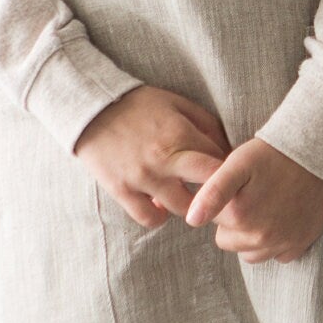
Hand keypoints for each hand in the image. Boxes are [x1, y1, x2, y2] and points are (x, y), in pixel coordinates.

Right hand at [74, 86, 228, 229]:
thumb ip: (206, 123)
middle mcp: (165, 159)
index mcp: (181, 134)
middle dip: (220, 195)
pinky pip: (149, 219)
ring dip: (190, 206)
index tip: (231, 175)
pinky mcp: (122, 190)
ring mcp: (142, 177)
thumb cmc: (138, 104)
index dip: (231, 171)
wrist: (91, 108)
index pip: (221, 163)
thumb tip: (229, 148)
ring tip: (188, 197)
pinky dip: (159, 216)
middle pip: (210, 189)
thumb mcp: (177, 103)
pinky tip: (160, 205)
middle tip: (220, 196)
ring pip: (183, 209)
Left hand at [184, 138, 322, 265]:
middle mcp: (260, 237)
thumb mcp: (237, 164)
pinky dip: (276, 241)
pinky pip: (277, 255)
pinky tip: (282, 217)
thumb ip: (212, 192)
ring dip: (252, 235)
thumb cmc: (272, 154)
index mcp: (239, 217)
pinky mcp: (300, 244)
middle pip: (229, 240)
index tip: (237, 187)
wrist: (318, 151)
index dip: (222, 202)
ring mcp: (282, 243)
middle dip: (234, 222)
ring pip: (250, 253)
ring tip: (266, 206)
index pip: (211, 221)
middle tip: (252, 194)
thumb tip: (192, 221)